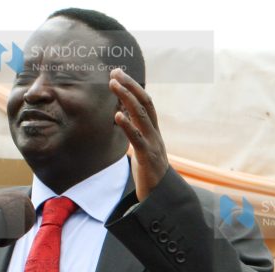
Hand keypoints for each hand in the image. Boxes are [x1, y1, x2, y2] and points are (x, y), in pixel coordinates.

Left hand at [109, 68, 167, 201]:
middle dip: (130, 86)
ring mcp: (153, 144)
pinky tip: (117, 115)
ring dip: (127, 98)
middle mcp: (155, 133)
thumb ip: (135, 131)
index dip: (133, 87)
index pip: (145, 102)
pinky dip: (128, 126)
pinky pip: (138, 139)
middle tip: (115, 72)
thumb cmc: (149, 172)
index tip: (118, 73)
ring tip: (113, 85)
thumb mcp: (142, 147)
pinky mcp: (148, 157)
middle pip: (145, 103)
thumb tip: (123, 115)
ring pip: (142, 116)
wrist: (161, 196)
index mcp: (153, 130)